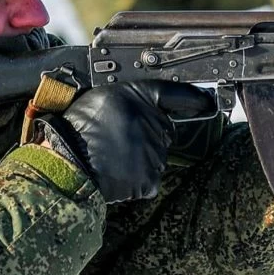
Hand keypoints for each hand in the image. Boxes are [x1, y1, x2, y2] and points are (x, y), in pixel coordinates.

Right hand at [37, 81, 215, 202]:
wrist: (67, 162)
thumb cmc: (77, 128)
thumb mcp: (102, 96)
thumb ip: (130, 99)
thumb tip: (148, 107)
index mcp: (140, 98)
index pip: (175, 95)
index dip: (193, 98)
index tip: (206, 102)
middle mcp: (153, 123)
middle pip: (163, 130)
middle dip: (147, 134)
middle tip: (118, 138)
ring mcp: (154, 153)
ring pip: (156, 155)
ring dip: (140, 157)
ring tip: (112, 156)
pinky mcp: (150, 179)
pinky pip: (149, 178)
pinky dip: (136, 179)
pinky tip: (117, 172)